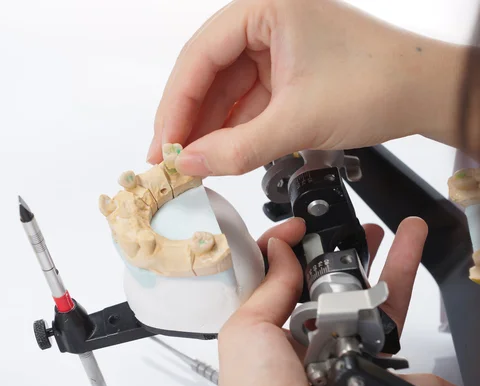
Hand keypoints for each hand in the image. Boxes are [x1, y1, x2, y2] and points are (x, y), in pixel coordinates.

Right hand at [148, 0, 463, 176]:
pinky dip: (233, 129)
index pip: (200, 56)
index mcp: (264, 7)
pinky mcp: (285, 72)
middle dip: (189, 120)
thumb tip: (189, 165)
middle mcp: (265, 21)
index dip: (175, 105)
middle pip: (207, 73)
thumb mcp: (297, 121)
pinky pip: (247, 101)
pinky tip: (219, 153)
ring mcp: (275, 47)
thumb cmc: (377, 85)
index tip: (162, 145)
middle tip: (169, 159)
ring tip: (191, 163)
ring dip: (209, 128)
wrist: (427, 95)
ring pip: (225, 90)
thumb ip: (237, 148)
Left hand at [217, 217, 466, 385]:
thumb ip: (267, 288)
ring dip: (391, 269)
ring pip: (372, 304)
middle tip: (367, 230)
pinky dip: (408, 306)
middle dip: (352, 254)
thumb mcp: (247, 332)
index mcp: (273, 329)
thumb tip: (279, 248)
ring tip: (405, 237)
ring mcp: (344, 356)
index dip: (293, 247)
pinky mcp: (373, 373)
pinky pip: (396, 339)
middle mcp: (310, 340)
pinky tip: (416, 279)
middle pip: (336, 286)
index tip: (303, 226)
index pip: (286, 278)